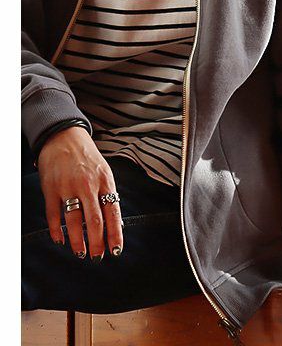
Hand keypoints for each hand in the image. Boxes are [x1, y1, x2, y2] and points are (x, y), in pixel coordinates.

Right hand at [36, 126, 123, 260]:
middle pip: (94, 221)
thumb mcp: (105, 172)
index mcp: (105, 181)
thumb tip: (117, 221)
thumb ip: (109, 195)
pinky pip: (53, 215)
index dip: (115, 234)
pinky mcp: (51, 189)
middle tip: (97, 257)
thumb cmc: (88, 157)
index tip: (116, 250)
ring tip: (81, 252)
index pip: (113, 212)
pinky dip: (57, 231)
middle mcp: (88, 185)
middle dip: (97, 243)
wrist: (65, 137)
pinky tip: (60, 240)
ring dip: (77, 241)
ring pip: (73, 222)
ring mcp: (68, 187)